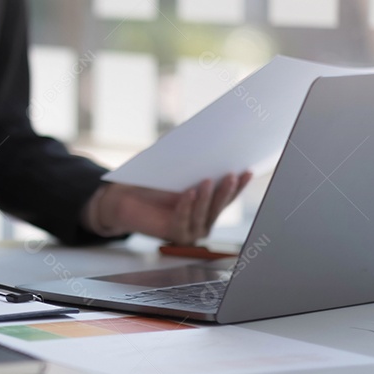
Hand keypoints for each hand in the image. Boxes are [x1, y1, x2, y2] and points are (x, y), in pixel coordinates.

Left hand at [94, 172, 252, 244]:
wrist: (125, 200)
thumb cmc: (151, 183)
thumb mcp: (174, 169)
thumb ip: (191, 160)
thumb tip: (206, 139)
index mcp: (207, 205)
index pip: (227, 196)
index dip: (239, 185)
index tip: (248, 170)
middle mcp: (203, 220)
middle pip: (219, 206)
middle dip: (226, 190)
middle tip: (231, 174)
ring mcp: (191, 230)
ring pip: (203, 214)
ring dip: (206, 197)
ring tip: (207, 180)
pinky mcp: (176, 234)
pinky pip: (183, 219)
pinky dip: (186, 205)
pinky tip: (188, 193)